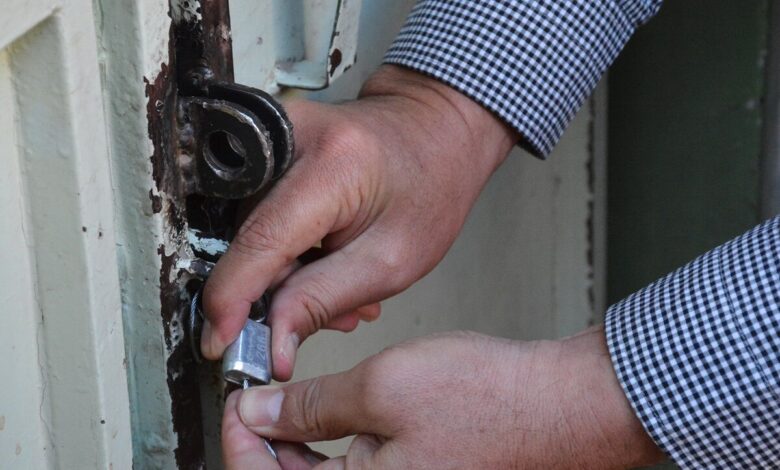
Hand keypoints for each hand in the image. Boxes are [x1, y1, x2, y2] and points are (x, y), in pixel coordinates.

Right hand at [201, 65, 515, 378]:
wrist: (436, 131)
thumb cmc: (431, 187)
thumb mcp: (392, 262)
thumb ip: (323, 301)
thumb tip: (270, 343)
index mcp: (332, 164)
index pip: (260, 243)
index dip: (232, 300)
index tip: (221, 342)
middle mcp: (291, 136)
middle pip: (249, 238)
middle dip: (276, 290)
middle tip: (324, 316)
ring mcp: (276, 133)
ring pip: (252, 231)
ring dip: (287, 272)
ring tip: (339, 286)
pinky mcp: (271, 143)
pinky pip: (260, 212)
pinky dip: (288, 249)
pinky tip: (325, 261)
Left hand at [222, 326, 663, 468]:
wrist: (557, 407)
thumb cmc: (487, 400)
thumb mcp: (380, 387)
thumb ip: (307, 405)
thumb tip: (257, 412)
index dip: (239, 441)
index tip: (238, 400)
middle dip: (265, 442)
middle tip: (260, 395)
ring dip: (296, 444)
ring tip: (292, 398)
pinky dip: (332, 445)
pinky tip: (333, 410)